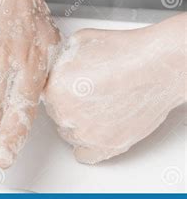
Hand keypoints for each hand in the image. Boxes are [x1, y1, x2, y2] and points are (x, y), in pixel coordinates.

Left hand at [42, 16, 185, 163]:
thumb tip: (53, 68)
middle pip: (55, 114)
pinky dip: (87, 145)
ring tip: (95, 106)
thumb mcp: (76, 43)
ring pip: (68, 133)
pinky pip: (85, 155)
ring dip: (77, 122)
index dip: (56, 87)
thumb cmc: (123, 52)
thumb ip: (58, 62)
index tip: (67, 84)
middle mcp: (66, 114)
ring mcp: (87, 133)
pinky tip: (94, 130)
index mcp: (54, 89)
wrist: (157, 65)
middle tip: (85, 92)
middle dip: (67, 103)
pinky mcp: (108, 146)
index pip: (42, 94)